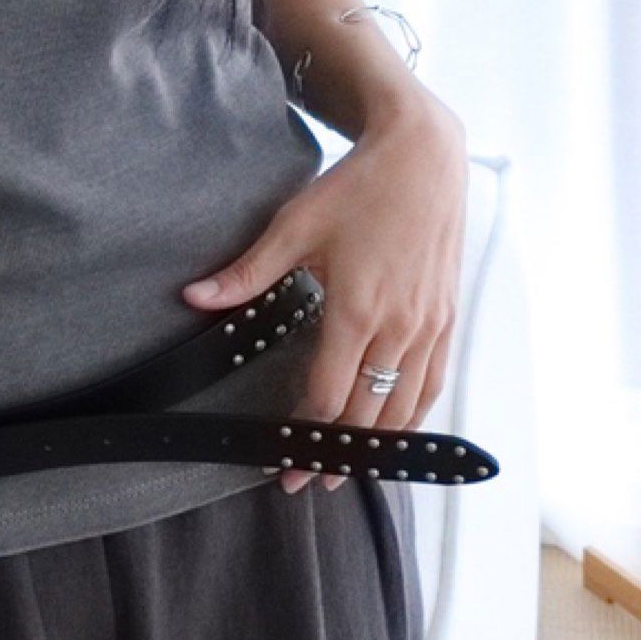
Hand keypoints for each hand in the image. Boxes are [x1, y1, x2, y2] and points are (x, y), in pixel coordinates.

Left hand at [183, 81, 468, 494]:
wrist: (423, 156)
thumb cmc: (359, 188)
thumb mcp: (294, 226)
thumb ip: (246, 274)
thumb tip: (194, 298)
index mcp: (357, 310)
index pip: (329, 396)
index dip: (304, 434)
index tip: (282, 460)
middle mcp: (398, 326)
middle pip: (367, 413)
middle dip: (335, 453)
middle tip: (307, 482)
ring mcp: (428, 325)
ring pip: (405, 407)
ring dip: (377, 445)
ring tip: (349, 469)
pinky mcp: (446, 317)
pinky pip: (433, 382)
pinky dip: (414, 416)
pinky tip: (397, 434)